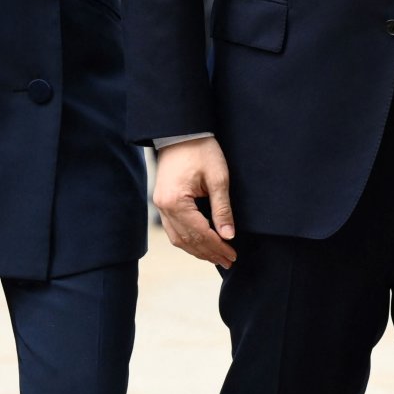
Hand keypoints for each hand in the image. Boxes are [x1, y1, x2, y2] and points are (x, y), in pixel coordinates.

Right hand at [154, 138, 236, 266]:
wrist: (180, 132)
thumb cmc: (201, 150)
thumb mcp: (218, 178)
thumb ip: (222, 209)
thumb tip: (228, 236)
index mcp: (176, 202)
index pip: (200, 234)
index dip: (217, 247)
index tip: (233, 255)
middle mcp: (163, 207)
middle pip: (187, 240)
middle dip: (209, 253)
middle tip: (228, 261)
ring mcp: (160, 205)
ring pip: (178, 238)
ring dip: (197, 250)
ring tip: (216, 257)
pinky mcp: (162, 201)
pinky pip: (173, 229)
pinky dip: (188, 240)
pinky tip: (200, 244)